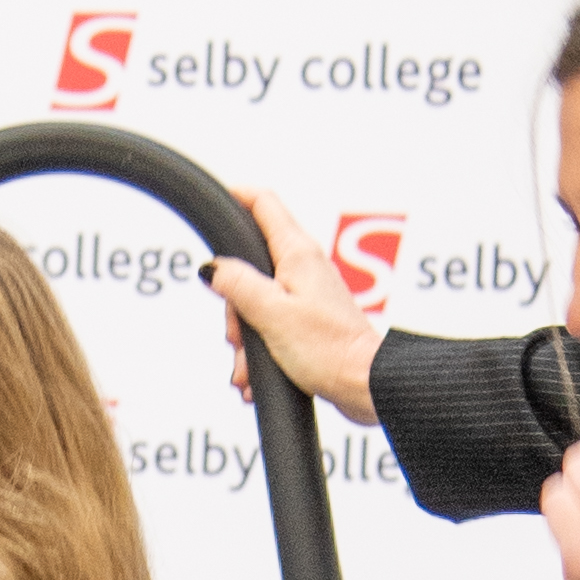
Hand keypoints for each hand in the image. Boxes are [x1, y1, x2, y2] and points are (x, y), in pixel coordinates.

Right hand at [208, 184, 383, 429]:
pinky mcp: (311, 319)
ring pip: (257, 302)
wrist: (365, 384)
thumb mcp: (271, 315)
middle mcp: (305, 267)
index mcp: (297, 253)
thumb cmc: (330, 349)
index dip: (236, 196)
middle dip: (233, 302)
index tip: (216, 203)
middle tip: (237, 330)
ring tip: (249, 365)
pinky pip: (272, 326)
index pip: (263, 203)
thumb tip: (213, 267)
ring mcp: (308, 293)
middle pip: (250, 265)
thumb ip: (238, 285)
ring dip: (246, 336)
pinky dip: (260, 351)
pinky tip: (257, 374)